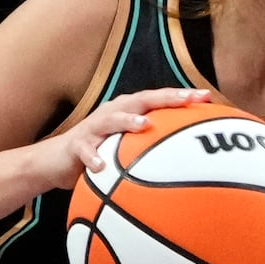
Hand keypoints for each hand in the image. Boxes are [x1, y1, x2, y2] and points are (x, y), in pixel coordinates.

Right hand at [36, 87, 209, 189]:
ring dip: (127, 121)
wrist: (57, 161)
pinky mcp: (77, 145)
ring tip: (145, 125)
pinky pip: (85, 151)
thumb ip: (153, 148)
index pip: (159, 100)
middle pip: (141, 100)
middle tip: (186, 100)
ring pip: (112, 120)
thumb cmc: (101, 153)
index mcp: (128, 112)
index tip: (207, 97)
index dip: (181, 97)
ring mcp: (94, 127)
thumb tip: (189, 160)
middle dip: (165, 98)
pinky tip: (100, 166)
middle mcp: (113, 113)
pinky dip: (93, 158)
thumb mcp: (128, 149)